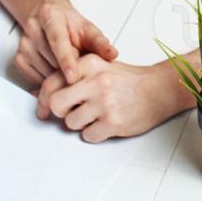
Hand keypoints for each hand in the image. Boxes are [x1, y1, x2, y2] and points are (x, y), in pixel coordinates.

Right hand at [14, 0, 117, 86]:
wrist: (48, 16)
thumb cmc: (69, 24)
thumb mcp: (87, 28)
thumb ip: (100, 42)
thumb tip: (112, 54)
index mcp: (51, 16)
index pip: (58, 40)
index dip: (66, 60)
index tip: (73, 77)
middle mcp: (33, 28)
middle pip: (51, 61)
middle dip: (69, 72)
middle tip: (82, 73)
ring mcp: (24, 44)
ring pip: (44, 74)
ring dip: (59, 78)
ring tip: (69, 69)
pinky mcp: (19, 59)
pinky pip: (35, 80)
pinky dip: (48, 82)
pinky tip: (57, 73)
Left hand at [34, 55, 187, 141]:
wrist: (159, 90)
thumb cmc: (128, 80)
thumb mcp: (99, 67)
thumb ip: (74, 76)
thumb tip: (42, 94)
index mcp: (89, 64)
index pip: (51, 82)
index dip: (42, 99)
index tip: (43, 108)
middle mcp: (96, 81)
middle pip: (56, 104)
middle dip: (60, 112)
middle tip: (71, 111)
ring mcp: (105, 102)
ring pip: (71, 123)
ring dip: (80, 123)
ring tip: (95, 115)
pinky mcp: (113, 122)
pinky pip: (88, 136)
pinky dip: (94, 133)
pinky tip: (105, 123)